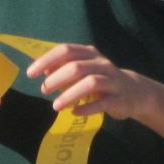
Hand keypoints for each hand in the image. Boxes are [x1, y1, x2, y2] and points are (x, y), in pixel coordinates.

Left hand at [27, 43, 147, 119]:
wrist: (133, 92)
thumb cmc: (101, 80)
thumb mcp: (83, 69)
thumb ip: (64, 67)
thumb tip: (43, 70)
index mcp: (90, 53)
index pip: (66, 50)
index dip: (47, 60)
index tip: (30, 73)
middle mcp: (102, 63)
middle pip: (76, 67)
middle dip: (57, 79)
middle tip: (43, 90)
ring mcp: (112, 80)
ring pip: (90, 82)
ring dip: (70, 94)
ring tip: (55, 106)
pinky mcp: (119, 98)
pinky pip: (102, 103)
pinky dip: (86, 108)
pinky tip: (74, 112)